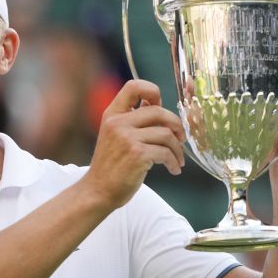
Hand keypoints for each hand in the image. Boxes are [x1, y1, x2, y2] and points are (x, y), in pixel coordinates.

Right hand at [83, 79, 184, 209]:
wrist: (98, 191)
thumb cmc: (110, 166)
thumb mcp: (115, 136)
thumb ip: (132, 120)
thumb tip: (156, 105)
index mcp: (112, 115)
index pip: (134, 86)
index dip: (152, 92)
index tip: (159, 106)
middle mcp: (118, 123)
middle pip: (158, 111)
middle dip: (175, 125)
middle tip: (179, 138)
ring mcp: (127, 138)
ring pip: (166, 133)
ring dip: (177, 148)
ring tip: (177, 159)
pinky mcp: (137, 154)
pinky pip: (166, 152)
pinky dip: (174, 161)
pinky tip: (173, 169)